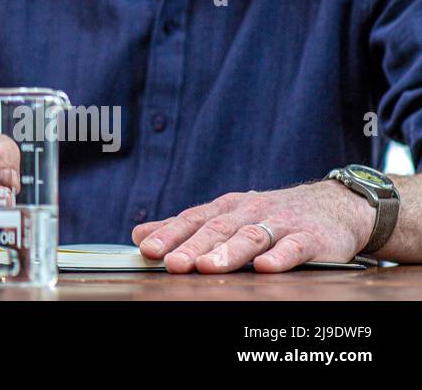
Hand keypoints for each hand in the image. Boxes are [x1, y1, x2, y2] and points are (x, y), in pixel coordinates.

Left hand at [131, 181, 376, 272]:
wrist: (334, 205)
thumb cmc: (272, 215)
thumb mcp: (228, 215)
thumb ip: (185, 227)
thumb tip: (139, 234)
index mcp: (226, 208)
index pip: (192, 220)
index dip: (169, 234)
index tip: (148, 249)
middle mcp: (250, 212)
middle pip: (217, 229)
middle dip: (193, 247)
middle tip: (173, 263)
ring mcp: (281, 223)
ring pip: (251, 237)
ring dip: (229, 252)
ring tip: (209, 266)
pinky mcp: (312, 238)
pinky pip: (294, 247)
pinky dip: (280, 257)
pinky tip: (265, 268)